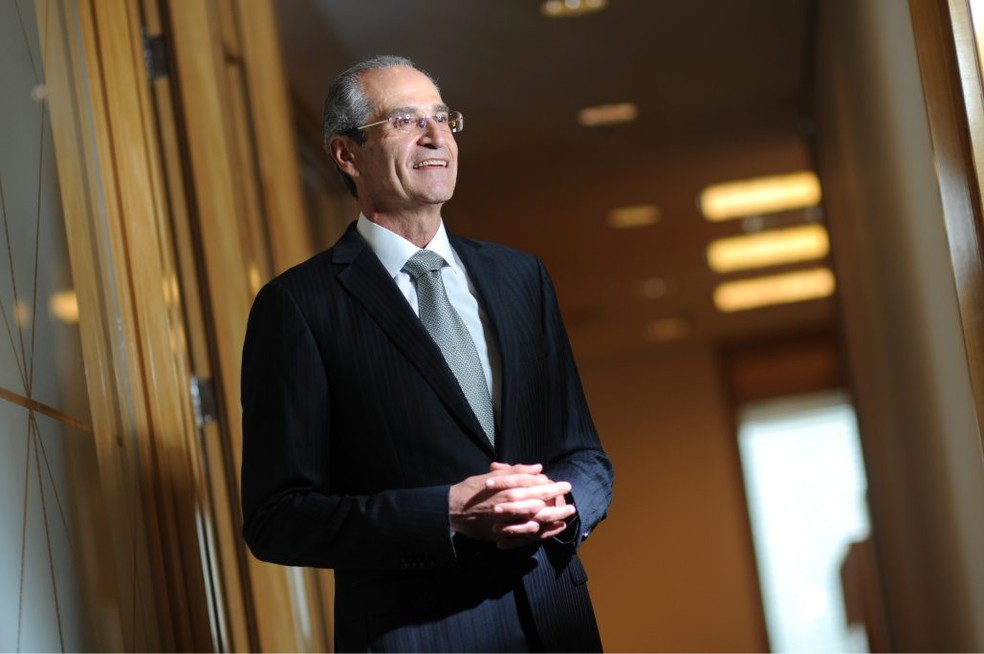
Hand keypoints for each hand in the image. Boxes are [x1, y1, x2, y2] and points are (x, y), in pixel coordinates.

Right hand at [449, 463, 573, 542]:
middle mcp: (512, 505)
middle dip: (559, 504)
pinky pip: (526, 536)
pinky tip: (550, 530)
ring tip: (566, 518)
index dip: (554, 486)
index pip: (538, 486)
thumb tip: (538, 468)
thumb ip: (517, 471)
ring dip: (554, 519)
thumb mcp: (494, 475)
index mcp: (510, 488)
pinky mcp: (503, 533)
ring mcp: (508, 521)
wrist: (453, 510)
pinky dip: (540, 533)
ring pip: (537, 521)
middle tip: (572, 505)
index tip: (566, 486)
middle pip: (542, 505)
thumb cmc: (473, 489)